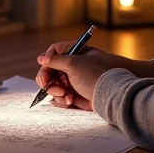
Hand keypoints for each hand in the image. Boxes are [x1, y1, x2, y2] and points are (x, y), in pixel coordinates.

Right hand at [34, 42, 153, 110]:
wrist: (112, 95)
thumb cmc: (95, 75)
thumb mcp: (73, 63)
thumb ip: (55, 60)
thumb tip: (41, 58)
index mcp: (76, 53)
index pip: (55, 52)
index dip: (47, 59)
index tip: (45, 67)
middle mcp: (75, 65)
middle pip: (52, 70)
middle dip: (49, 79)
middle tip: (46, 85)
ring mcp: (76, 80)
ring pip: (55, 85)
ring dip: (56, 90)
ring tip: (64, 94)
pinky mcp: (78, 94)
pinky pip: (63, 96)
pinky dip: (63, 99)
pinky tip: (70, 100)